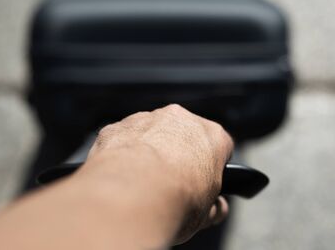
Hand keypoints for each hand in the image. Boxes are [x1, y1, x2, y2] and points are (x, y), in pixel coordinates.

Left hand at [80, 104, 233, 243]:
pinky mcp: (117, 127)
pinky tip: (121, 179)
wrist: (130, 197)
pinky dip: (121, 155)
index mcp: (212, 137)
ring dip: (147, 152)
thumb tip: (215, 209)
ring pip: (149, 133)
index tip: (202, 186)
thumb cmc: (174, 200)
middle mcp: (180, 119)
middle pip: (183, 135)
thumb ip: (213, 206)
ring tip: (142, 185)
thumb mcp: (206, 214)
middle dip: (178, 156)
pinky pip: (122, 139)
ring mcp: (146, 119)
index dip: (210, 169)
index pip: (218, 148)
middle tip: (169, 187)